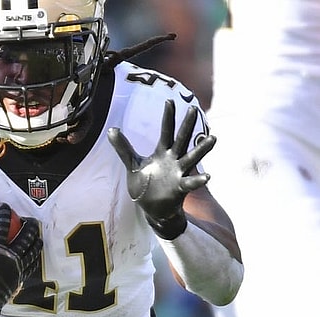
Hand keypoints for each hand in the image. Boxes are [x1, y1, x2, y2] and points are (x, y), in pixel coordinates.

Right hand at [0, 203, 41, 316]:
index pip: (2, 226)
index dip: (3, 213)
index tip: (3, 206)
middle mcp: (11, 260)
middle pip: (27, 236)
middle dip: (29, 225)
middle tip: (27, 219)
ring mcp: (17, 272)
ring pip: (33, 252)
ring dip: (36, 241)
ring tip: (36, 235)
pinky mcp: (19, 282)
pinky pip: (30, 267)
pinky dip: (33, 259)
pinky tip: (31, 257)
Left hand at [108, 99, 215, 238]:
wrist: (151, 208)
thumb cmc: (144, 185)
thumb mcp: (132, 164)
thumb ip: (123, 148)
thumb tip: (111, 129)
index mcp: (162, 152)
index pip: (165, 130)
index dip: (167, 116)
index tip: (170, 100)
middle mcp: (173, 160)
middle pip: (181, 139)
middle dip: (187, 125)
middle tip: (194, 109)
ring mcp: (178, 173)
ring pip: (192, 158)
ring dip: (202, 149)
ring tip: (213, 138)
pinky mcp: (180, 188)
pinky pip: (190, 183)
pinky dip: (198, 180)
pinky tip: (207, 177)